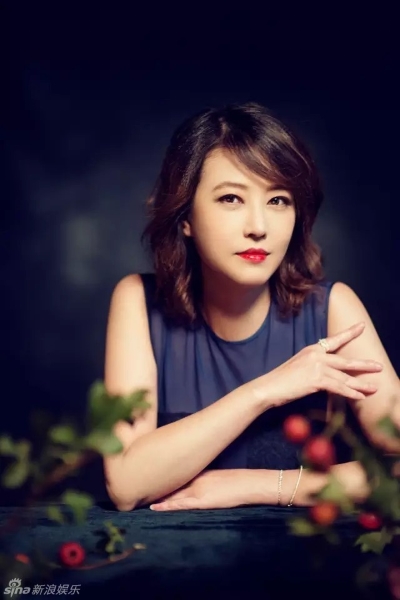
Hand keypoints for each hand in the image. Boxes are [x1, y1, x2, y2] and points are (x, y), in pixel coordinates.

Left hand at [149, 470, 252, 510]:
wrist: (248, 484)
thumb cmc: (236, 481)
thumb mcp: (215, 476)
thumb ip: (201, 477)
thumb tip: (188, 481)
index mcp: (197, 472)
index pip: (173, 474)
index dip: (158, 477)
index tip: (143, 476)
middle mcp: (193, 478)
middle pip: (168, 482)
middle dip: (152, 484)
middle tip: (134, 484)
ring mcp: (196, 489)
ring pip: (171, 493)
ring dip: (156, 495)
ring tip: (139, 496)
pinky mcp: (201, 500)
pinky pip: (180, 504)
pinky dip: (167, 506)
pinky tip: (155, 507)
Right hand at [255, 322, 382, 407]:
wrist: (268, 387)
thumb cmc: (281, 381)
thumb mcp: (298, 368)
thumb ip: (314, 367)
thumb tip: (328, 375)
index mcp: (312, 349)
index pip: (334, 340)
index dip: (349, 333)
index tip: (362, 326)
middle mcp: (316, 355)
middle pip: (346, 361)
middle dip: (364, 365)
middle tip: (379, 366)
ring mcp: (316, 366)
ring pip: (345, 377)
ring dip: (361, 384)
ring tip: (375, 388)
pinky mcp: (316, 379)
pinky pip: (338, 387)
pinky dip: (351, 393)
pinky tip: (360, 396)